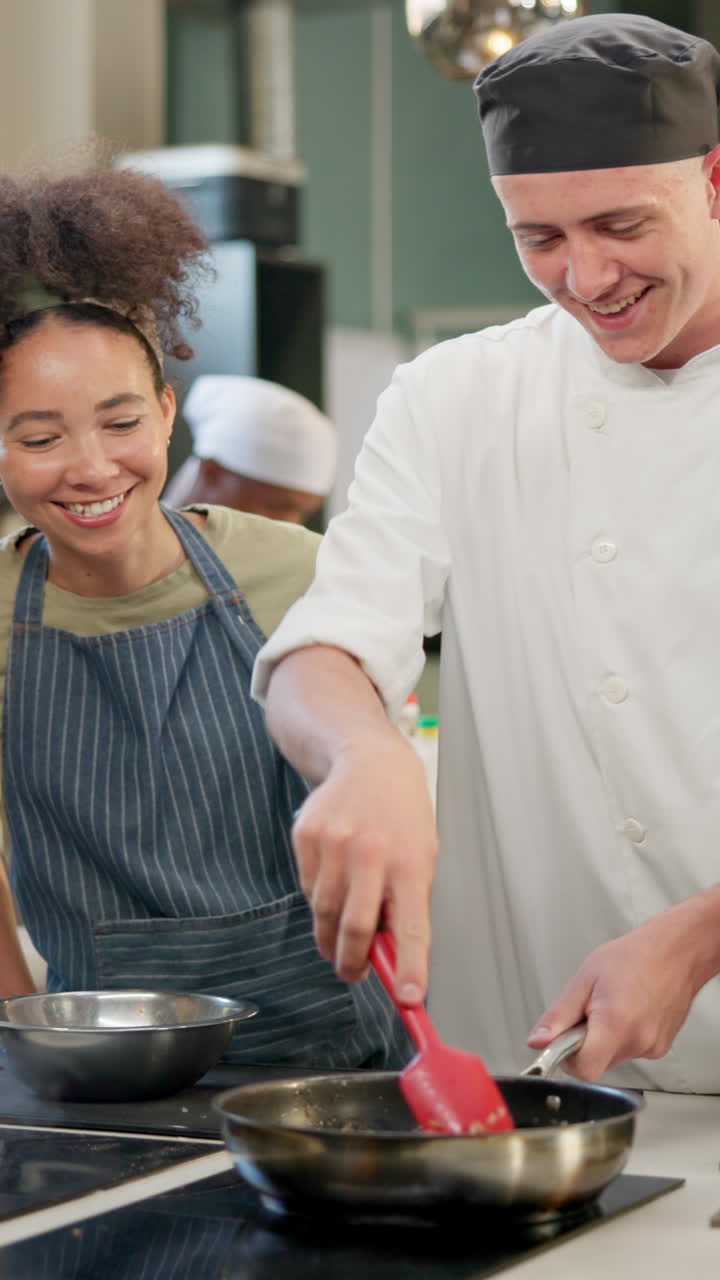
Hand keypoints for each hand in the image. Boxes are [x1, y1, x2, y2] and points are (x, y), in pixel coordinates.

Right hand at [292, 731, 437, 1003]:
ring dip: (331, 935)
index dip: (411, 967)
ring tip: (341, 931)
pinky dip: (319, 896)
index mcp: (411, 863)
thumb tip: (392, 959)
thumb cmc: (402, 816)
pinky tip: (333, 878)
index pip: (412, 927)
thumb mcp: (422, 855)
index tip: (411, 999)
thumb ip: (408, 904)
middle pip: (354, 929)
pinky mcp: (306, 835)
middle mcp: (372, 853)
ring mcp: (335, 843)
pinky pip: (307, 887)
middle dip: (352, 964)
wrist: (369, 761)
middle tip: (354, 974)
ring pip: (324, 913)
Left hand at [526, 898, 719, 1080]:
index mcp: (615, 1024)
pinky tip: (628, 1011)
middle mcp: (637, 1041)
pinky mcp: (661, 1048)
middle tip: (589, 1011)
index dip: (566, 1059)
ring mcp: (652, 1047)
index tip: (563, 1040)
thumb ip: (559, 1015)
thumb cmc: (634, 957)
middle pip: (596, 1064)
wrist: (676, 952)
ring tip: (612, 1005)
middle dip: (584, 1043)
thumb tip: (537, 1041)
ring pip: (612, 1058)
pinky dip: (622, 1037)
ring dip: (604, 1039)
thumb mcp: (585, 980)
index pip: (583, 1070)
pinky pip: (630, 1051)